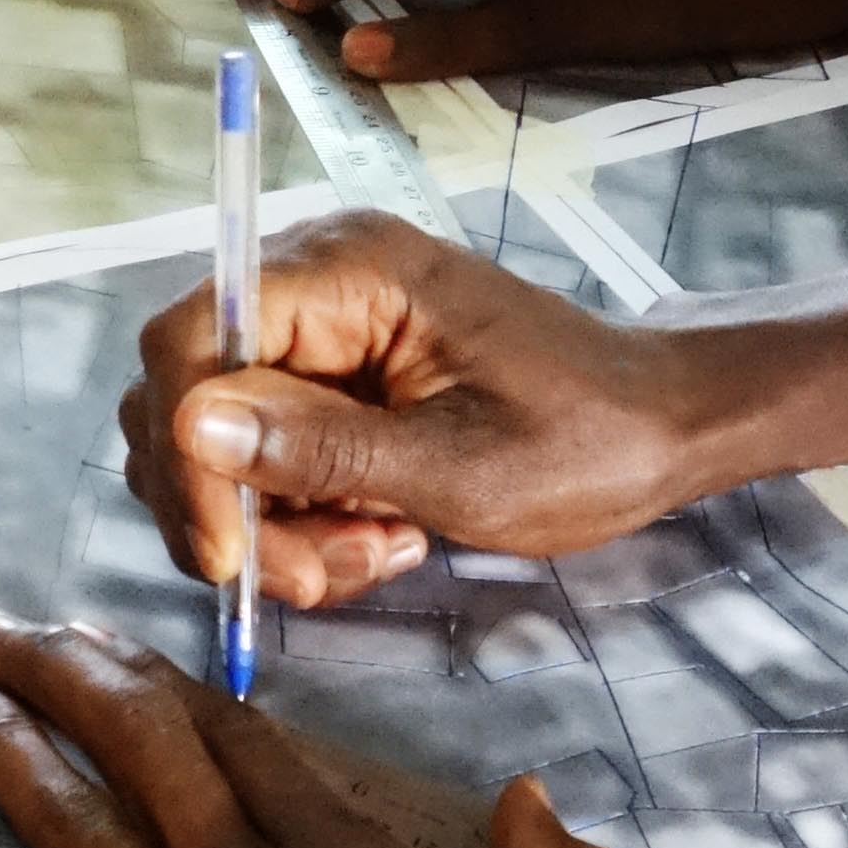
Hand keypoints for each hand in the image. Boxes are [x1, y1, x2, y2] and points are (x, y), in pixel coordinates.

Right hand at [125, 209, 736, 605]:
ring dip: (276, 526)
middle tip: (315, 575)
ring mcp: (320, 336)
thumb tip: (191, 425)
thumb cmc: (588, 439)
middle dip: (235, 507)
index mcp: (349, 271)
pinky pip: (265, 460)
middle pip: (187, 397)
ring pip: (217, 445)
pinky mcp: (331, 385)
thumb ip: (321, 448)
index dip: (185, 449)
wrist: (662, 432)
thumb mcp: (460, 467)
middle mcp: (315, 285)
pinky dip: (304, 519)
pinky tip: (381, 536)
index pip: (192, 338)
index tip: (229, 553)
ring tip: (373, 551)